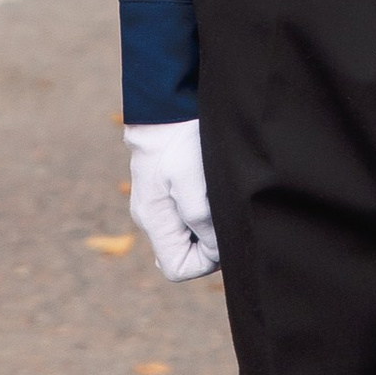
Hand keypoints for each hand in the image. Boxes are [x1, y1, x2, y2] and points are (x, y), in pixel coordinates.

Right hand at [125, 119, 218, 280]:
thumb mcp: (192, 179)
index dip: (205, 260)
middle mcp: (151, 218)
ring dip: (207, 224)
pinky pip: (186, 217)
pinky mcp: (165, 191)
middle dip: (209, 242)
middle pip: (183, 254)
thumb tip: (213, 249)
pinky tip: (212, 188)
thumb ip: (200, 219)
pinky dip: (203, 210)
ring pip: (188, 236)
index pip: (178, 268)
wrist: (166, 105)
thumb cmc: (178, 140)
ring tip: (217, 196)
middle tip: (224, 213)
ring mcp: (157, 205)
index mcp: (153, 220)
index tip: (221, 233)